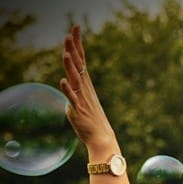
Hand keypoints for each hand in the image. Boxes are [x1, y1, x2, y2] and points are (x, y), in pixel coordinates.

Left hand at [59, 25, 117, 152]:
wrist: (102, 138)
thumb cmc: (93, 121)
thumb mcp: (82, 101)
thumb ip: (74, 92)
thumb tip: (68, 85)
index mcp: (85, 85)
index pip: (81, 60)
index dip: (78, 44)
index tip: (76, 28)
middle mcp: (84, 89)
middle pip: (78, 66)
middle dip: (74, 49)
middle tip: (70, 34)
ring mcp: (82, 99)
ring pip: (75, 80)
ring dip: (71, 68)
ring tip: (67, 54)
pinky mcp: (79, 111)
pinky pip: (73, 99)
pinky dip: (68, 90)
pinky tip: (63, 81)